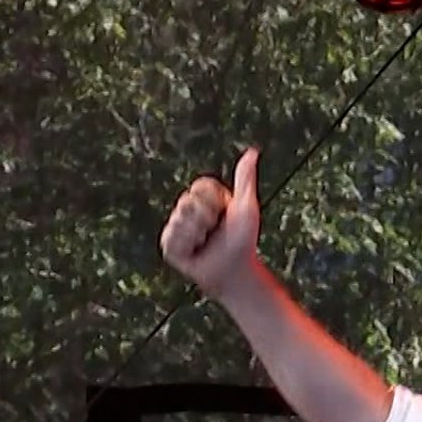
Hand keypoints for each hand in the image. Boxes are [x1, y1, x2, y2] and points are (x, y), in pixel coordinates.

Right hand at [159, 147, 262, 302]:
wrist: (235, 270)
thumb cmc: (243, 240)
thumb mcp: (246, 206)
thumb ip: (245, 179)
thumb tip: (252, 151)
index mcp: (203, 197)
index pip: (200, 186)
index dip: (216, 200)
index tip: (225, 213)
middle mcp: (186, 210)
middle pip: (188, 200)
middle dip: (208, 217)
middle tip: (215, 230)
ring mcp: (176, 227)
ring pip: (181, 218)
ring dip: (200, 232)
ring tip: (206, 242)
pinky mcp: (168, 246)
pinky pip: (173, 237)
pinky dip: (189, 245)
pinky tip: (195, 251)